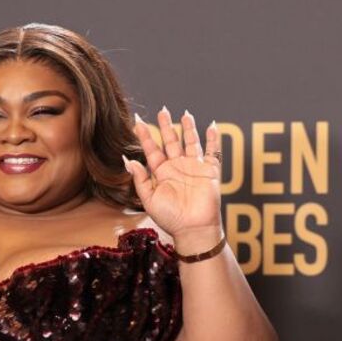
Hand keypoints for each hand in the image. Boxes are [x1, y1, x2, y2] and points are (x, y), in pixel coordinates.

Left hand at [124, 107, 223, 245]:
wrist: (193, 229)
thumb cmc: (170, 218)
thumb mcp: (149, 199)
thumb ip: (140, 179)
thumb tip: (128, 160)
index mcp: (162, 173)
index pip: (152, 150)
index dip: (145, 136)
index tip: (137, 121)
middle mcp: (177, 167)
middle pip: (171, 141)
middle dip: (166, 126)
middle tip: (162, 110)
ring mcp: (194, 167)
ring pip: (191, 142)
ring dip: (188, 128)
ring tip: (184, 114)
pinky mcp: (209, 171)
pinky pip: (213, 151)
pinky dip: (213, 139)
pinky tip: (210, 126)